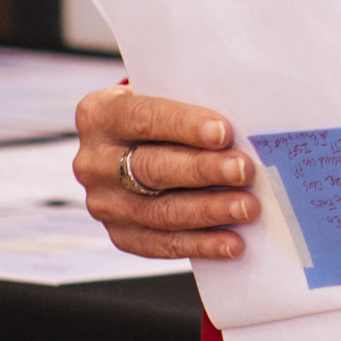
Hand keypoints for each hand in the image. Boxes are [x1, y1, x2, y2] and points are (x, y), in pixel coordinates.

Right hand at [73, 86, 254, 261]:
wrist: (135, 148)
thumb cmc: (162, 118)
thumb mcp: (163, 96)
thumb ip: (190, 103)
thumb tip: (242, 123)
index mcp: (99, 115)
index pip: (142, 118)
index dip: (184, 125)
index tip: (224, 132)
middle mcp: (93, 162)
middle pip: (151, 168)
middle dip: (202, 170)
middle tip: (244, 170)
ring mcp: (104, 203)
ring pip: (160, 211)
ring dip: (209, 211)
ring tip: (247, 207)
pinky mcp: (120, 235)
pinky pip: (162, 244)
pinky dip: (201, 244)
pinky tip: (232, 242)